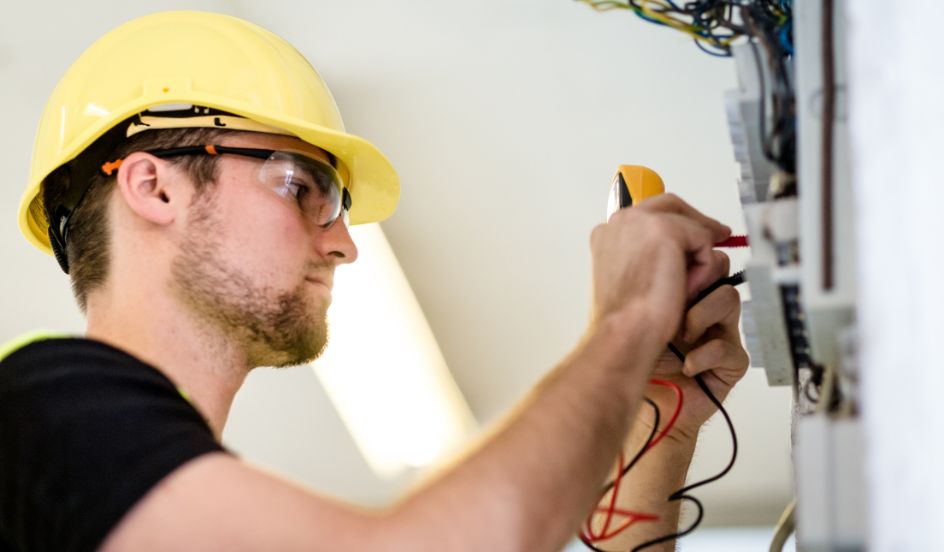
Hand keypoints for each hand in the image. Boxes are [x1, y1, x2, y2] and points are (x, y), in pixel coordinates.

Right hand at [589, 193, 731, 347]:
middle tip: (720, 235)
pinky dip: (703, 265)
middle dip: (697, 222)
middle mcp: (620, 220)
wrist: (625, 332)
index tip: (696, 236)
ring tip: (690, 286)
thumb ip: (646, 256)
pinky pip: (703, 239)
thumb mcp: (632, 279)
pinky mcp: (665, 229)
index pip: (649, 214)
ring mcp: (641, 221)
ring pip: (689, 224)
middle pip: (670, 206)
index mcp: (607, 233)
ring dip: (698, 253)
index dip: (677, 223)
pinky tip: (688, 288)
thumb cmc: (626, 319)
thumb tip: (678, 249)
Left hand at [646, 250, 749, 440]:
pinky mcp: (730, 362)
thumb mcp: (636, 295)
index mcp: (680, 285)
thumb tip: (664, 232)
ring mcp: (718, 331)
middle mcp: (701, 304)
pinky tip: (686, 363)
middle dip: (695, 279)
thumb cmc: (636, 351)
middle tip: (675, 298)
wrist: (636, 395)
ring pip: (728, 299)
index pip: (699, 249)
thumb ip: (653, 262)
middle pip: (718, 267)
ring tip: (679, 335)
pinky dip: (702, 355)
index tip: (687, 249)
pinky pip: (728, 346)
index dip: (694, 247)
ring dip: (697, 316)